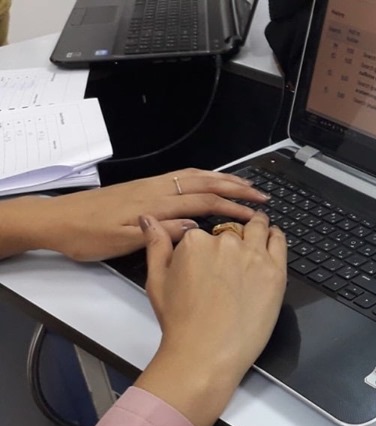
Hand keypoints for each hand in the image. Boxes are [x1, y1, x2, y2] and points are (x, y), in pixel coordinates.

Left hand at [0, 168, 269, 261]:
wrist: (55, 220)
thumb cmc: (85, 236)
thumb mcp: (121, 242)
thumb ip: (160, 234)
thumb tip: (193, 226)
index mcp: (154, 204)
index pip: (203, 201)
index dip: (232, 206)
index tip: (254, 213)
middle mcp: (155, 190)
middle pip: (204, 182)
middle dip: (236, 186)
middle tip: (261, 194)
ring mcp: (150, 186)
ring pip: (194, 176)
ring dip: (223, 178)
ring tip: (245, 184)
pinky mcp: (143, 187)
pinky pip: (182, 176)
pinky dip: (204, 175)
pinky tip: (210, 180)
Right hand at [134, 212, 286, 425]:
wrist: (205, 353)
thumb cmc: (180, 323)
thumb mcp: (157, 280)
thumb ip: (155, 244)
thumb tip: (148, 219)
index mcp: (194, 241)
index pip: (205, 233)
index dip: (208, 246)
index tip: (211, 260)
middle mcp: (225, 242)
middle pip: (233, 231)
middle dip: (233, 240)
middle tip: (235, 258)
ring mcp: (253, 255)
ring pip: (258, 230)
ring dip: (258, 229)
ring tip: (260, 233)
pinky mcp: (275, 271)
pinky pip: (279, 242)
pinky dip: (275, 236)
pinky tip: (273, 237)